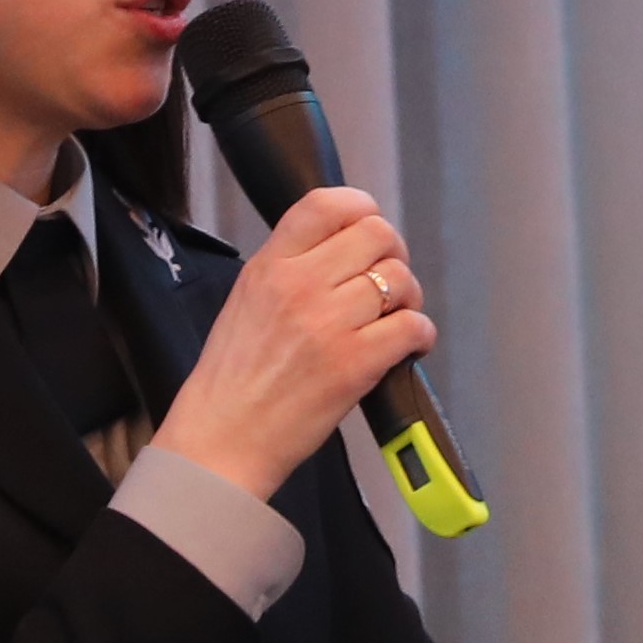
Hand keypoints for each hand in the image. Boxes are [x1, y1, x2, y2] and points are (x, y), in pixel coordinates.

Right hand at [152, 189, 438, 505]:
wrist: (222, 438)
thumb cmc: (232, 380)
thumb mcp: (245, 301)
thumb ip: (288, 269)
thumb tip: (341, 251)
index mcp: (269, 265)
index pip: (326, 204)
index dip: (361, 208)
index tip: (368, 228)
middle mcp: (299, 285)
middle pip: (376, 234)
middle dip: (394, 254)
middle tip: (389, 281)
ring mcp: (328, 324)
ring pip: (400, 279)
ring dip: (409, 298)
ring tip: (395, 319)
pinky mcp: (354, 364)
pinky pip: (412, 327)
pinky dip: (420, 334)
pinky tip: (408, 346)